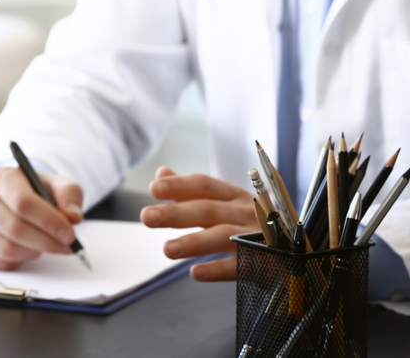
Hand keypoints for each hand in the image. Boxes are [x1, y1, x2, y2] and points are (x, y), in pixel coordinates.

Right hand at [0, 166, 83, 269]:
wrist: (16, 202)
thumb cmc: (37, 194)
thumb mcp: (57, 186)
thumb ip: (69, 196)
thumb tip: (72, 216)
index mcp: (0, 177)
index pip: (23, 203)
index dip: (48, 222)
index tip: (69, 234)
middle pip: (14, 228)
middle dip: (45, 241)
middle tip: (65, 246)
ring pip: (6, 248)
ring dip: (33, 252)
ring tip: (44, 245)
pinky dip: (17, 262)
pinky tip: (26, 251)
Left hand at [140, 165, 257, 281]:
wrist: (299, 251)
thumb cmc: (251, 223)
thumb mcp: (224, 203)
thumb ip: (192, 191)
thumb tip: (161, 173)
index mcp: (233, 195)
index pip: (204, 184)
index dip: (179, 185)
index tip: (154, 188)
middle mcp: (245, 212)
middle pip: (208, 209)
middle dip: (176, 213)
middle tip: (147, 217)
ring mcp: (257, 236)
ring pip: (223, 236)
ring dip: (193, 242)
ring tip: (167, 250)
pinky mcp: (266, 262)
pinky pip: (241, 266)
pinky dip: (218, 269)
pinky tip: (196, 273)